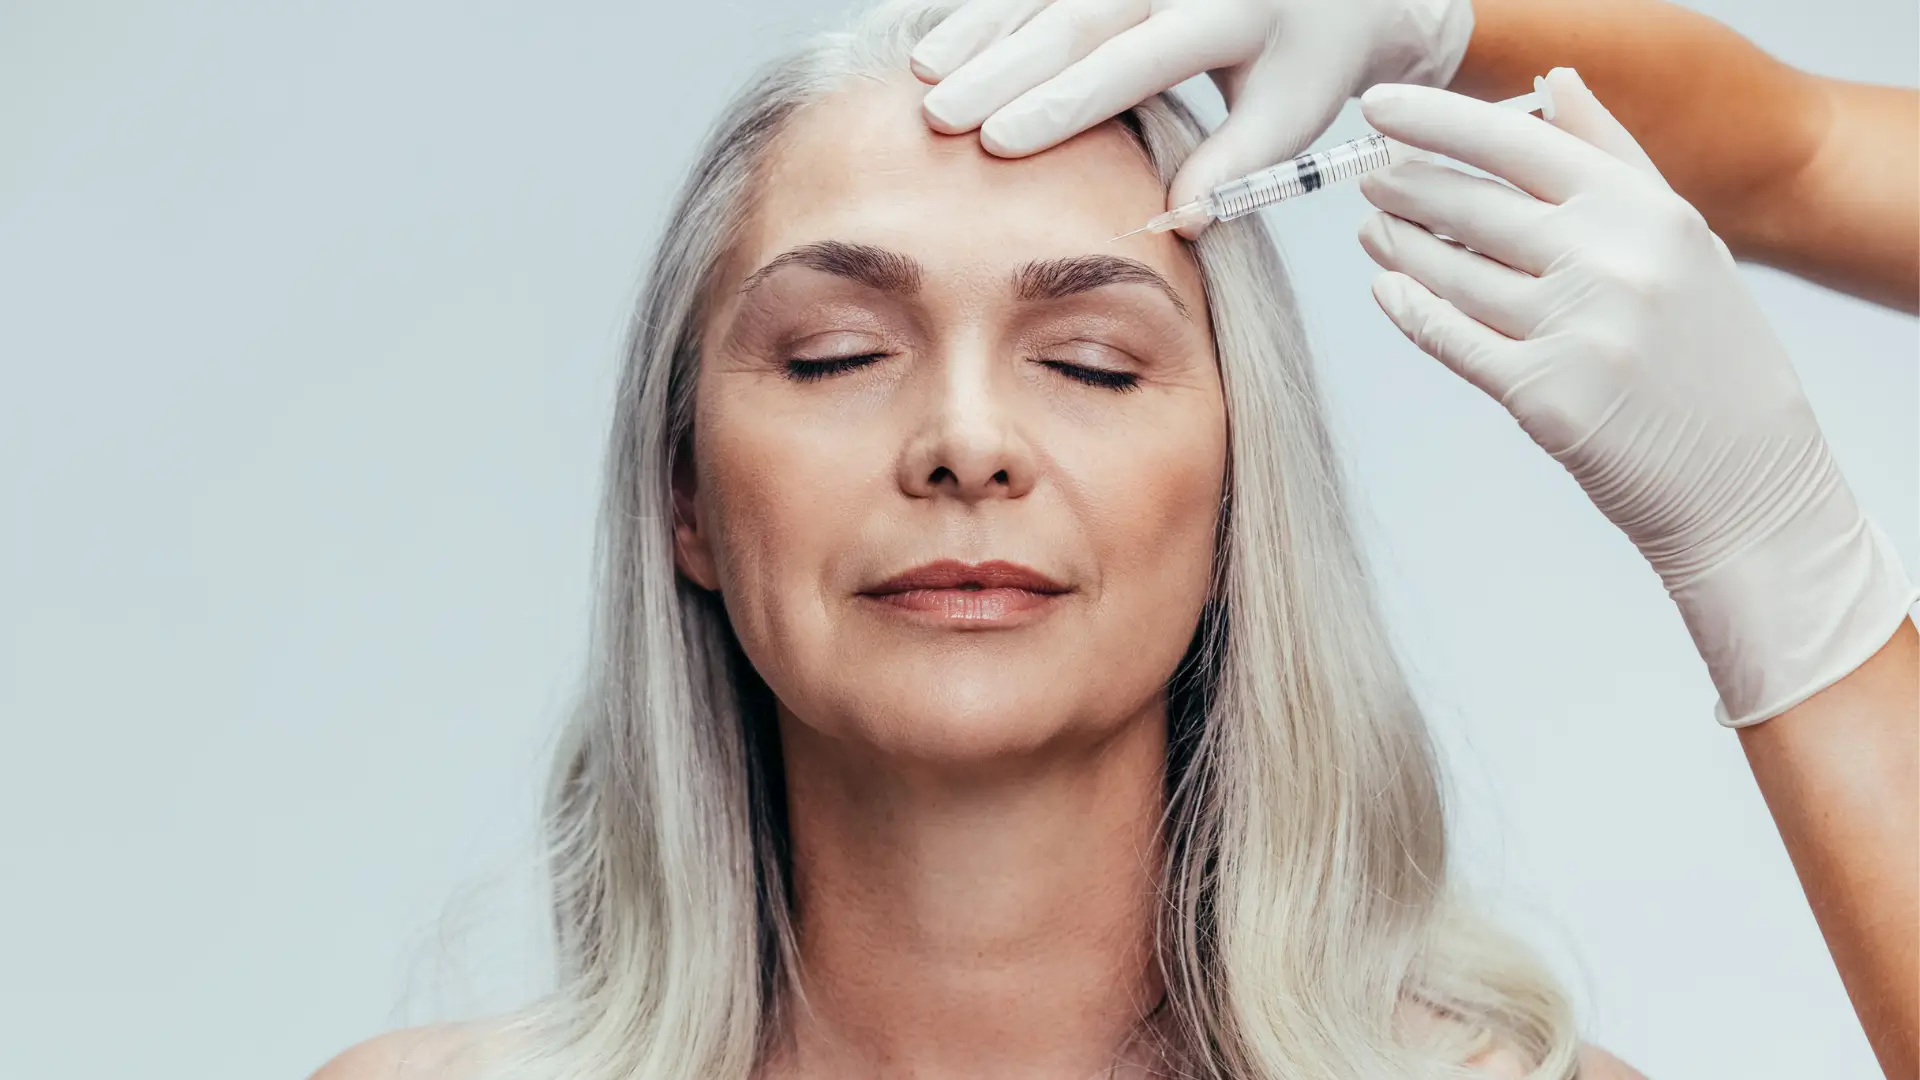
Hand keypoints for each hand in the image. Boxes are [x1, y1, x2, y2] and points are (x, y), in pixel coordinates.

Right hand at [908, 0, 1473, 233]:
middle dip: (999, 69)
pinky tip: (937, 43)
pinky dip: (984, 11)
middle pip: (1074, 23)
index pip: (1131, 62)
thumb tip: (1178, 223)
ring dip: (978, 33)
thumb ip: (1235, 166)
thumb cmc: (1300, 63)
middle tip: (939, 116)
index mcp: (1224, 15)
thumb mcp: (1288, 115)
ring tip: (922, 79)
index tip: (999, 143)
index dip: (1061, 103)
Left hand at [1355, 68, 1916, 725]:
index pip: (1518, 144)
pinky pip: (1451, 340)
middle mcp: (1611, 263)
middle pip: (1473, 207)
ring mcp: (1576, 331)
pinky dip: (1410, 310)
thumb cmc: (1710, 359)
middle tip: (1372, 178)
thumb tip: (1554, 83)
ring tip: (1375, 230)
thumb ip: (1615, 156)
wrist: (1747, 482)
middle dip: (1407, 187)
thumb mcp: (1686, 241)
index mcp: (1647, 212)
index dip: (1435, 120)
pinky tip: (1388, 290)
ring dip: (1401, 247)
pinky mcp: (1544, 397)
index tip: (1381, 110)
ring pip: (1452, 274)